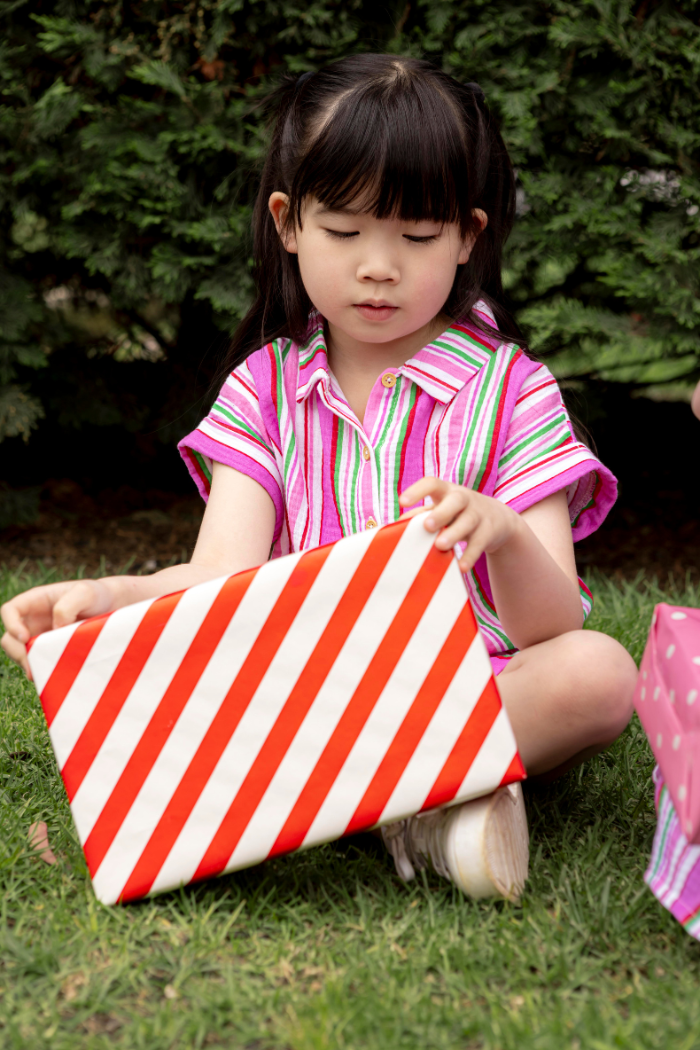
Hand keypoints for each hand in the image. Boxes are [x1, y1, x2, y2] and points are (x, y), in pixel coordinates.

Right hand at [1, 579, 114, 679]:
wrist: (113, 609)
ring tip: (45, 675)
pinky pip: (40, 665)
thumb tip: (55, 628)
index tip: (24, 637)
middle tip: (33, 666)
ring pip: (22, 656)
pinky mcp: (51, 653)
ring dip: (30, 666)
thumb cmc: (96, 596)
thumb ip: (68, 605)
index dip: (11, 624)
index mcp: (35, 601)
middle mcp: (33, 621)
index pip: (10, 610)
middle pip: (10, 639)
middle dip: (19, 653)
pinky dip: (44, 672)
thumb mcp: (86, 593)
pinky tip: (54, 678)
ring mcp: (40, 638)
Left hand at [399, 477, 521, 573]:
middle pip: (456, 500)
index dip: (417, 491)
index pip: (432, 484)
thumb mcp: (441, 509)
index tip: (402, 501)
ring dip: (454, 533)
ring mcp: (478, 514)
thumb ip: (419, 515)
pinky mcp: (489, 531)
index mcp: (446, 491)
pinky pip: (479, 543)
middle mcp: (464, 499)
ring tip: (440, 546)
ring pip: (468, 521)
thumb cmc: (456, 513)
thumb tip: (394, 527)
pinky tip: (461, 567)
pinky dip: (470, 555)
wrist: (498, 519)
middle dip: (441, 512)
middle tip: (427, 525)